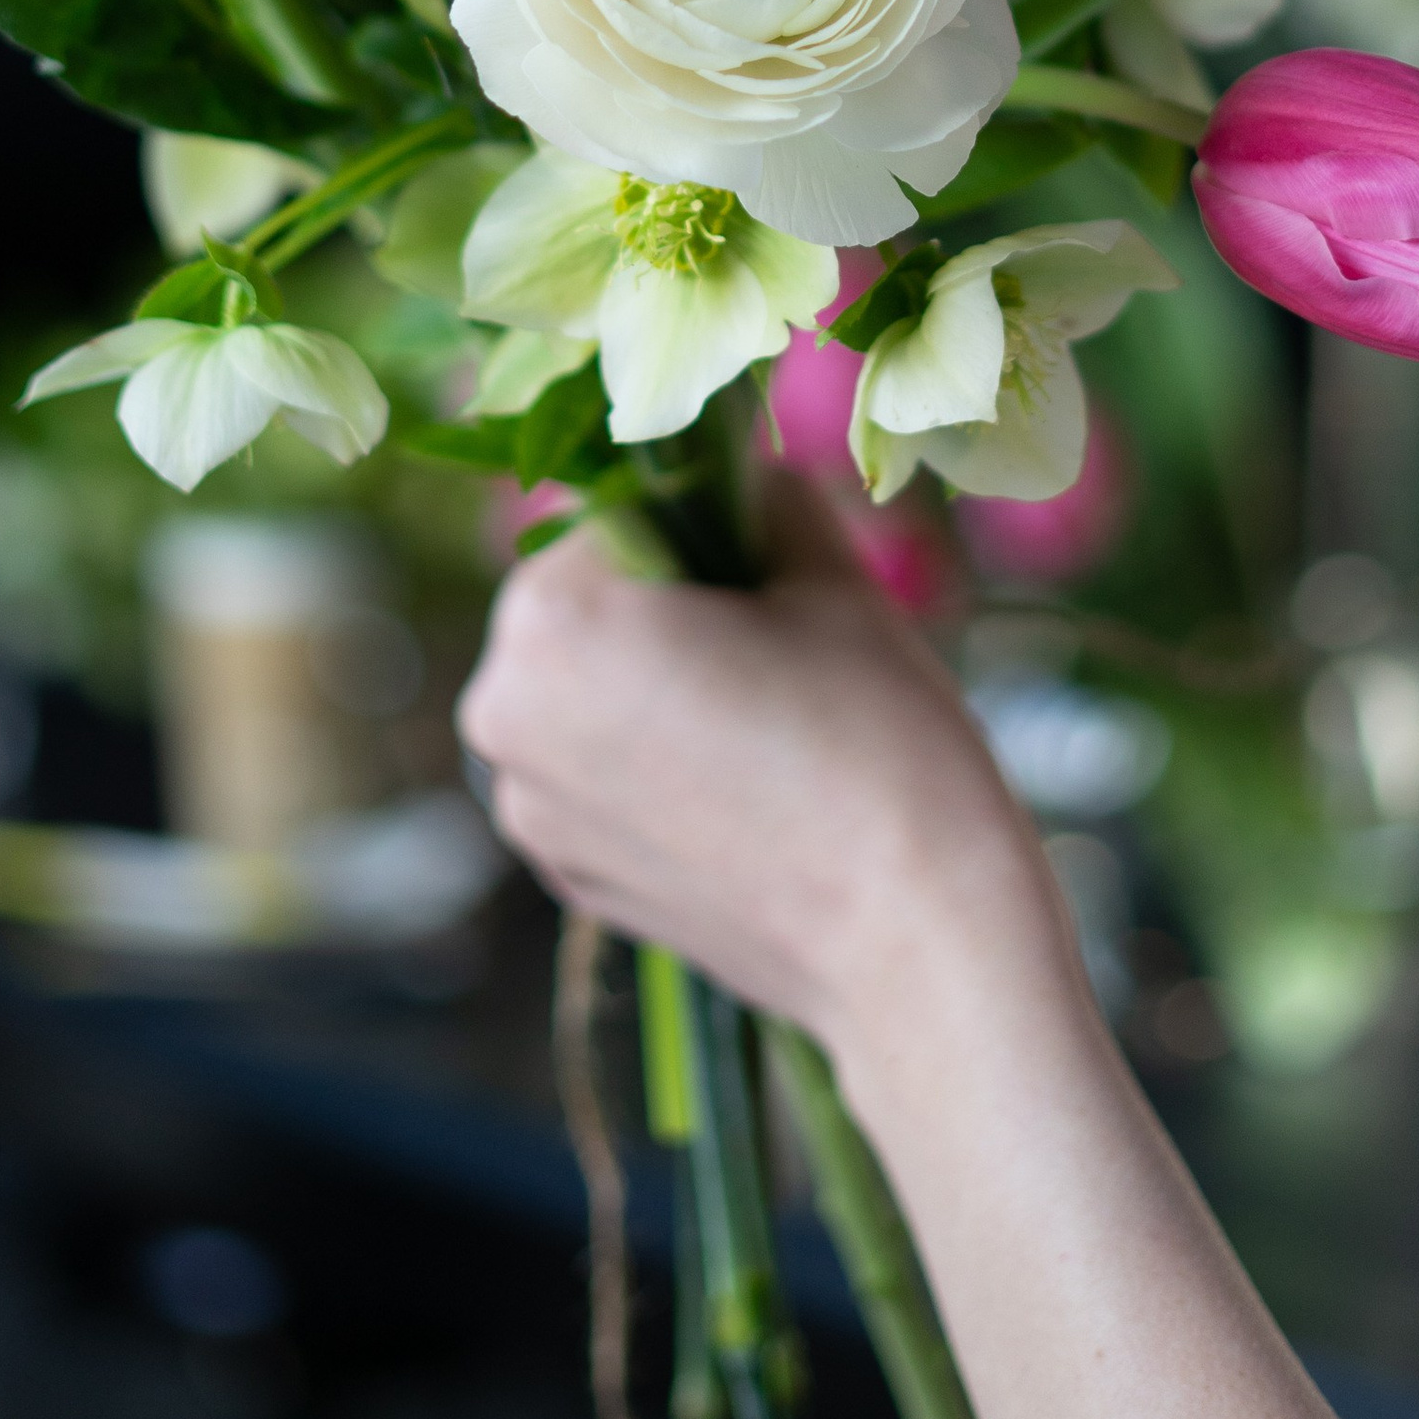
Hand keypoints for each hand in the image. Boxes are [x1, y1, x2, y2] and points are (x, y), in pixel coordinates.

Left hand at [457, 471, 1066, 1061]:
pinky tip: (746, 785)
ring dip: (657, 681)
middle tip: (778, 644)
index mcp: (549, 622)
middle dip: (667, 604)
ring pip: (589, 687)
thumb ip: (758, 497)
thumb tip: (733, 476)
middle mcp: (500, 713)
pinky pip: (595, 768)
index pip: (614, 515)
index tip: (774, 574)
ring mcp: (525, 808)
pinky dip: (653, 757)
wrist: (917, 942)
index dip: (701, 527)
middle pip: (585, 603)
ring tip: (769, 721)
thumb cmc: (878, 740)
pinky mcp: (565, 875)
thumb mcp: (827, 573)